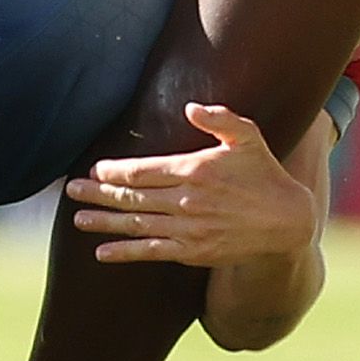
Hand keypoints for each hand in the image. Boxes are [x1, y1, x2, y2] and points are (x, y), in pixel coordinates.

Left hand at [68, 104, 321, 266]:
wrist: (287, 222)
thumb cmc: (265, 174)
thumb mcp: (248, 137)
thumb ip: (220, 119)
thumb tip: (191, 107)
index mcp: (194, 170)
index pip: (143, 171)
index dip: (114, 170)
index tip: (94, 169)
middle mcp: (186, 201)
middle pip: (132, 197)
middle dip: (99, 193)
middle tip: (72, 190)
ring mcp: (188, 229)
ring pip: (136, 224)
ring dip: (104, 222)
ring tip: (78, 219)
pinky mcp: (193, 251)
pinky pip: (151, 252)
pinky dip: (125, 253)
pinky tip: (102, 253)